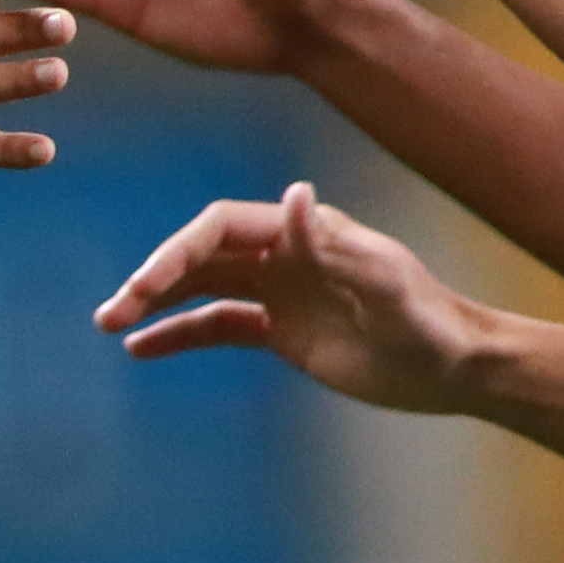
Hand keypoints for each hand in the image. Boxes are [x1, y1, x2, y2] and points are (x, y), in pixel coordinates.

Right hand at [95, 181, 485, 411]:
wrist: (454, 367)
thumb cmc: (429, 322)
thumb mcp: (387, 285)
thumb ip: (336, 245)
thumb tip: (295, 194)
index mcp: (304, 232)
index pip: (223, 227)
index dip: (181, 248)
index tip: (148, 282)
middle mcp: (284, 254)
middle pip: (201, 255)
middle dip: (154, 278)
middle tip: (113, 310)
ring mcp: (280, 292)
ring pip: (201, 290)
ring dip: (155, 304)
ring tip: (109, 326)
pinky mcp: (282, 332)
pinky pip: (219, 328)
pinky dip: (179, 337)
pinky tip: (141, 350)